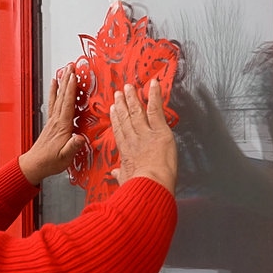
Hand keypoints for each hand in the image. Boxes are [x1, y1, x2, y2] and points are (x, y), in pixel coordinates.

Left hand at [19, 64, 85, 184]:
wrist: (35, 165)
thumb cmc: (50, 162)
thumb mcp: (65, 157)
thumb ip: (72, 147)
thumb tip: (80, 138)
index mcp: (62, 127)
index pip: (67, 104)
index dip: (71, 90)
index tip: (74, 77)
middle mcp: (56, 121)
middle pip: (62, 97)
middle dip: (67, 81)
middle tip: (70, 67)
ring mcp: (53, 121)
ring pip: (58, 98)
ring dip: (61, 83)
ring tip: (64, 71)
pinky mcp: (51, 123)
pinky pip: (53, 104)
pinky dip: (54, 93)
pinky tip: (54, 86)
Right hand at [110, 80, 176, 194]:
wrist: (149, 185)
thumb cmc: (138, 187)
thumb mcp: (125, 181)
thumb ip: (121, 175)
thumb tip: (115, 174)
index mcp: (126, 152)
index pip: (119, 131)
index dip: (116, 118)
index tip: (113, 109)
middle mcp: (133, 139)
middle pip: (125, 118)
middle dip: (122, 104)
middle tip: (119, 93)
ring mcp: (145, 133)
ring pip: (137, 111)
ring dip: (133, 98)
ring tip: (130, 87)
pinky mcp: (159, 131)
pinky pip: (156, 109)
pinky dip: (154, 96)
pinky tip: (153, 85)